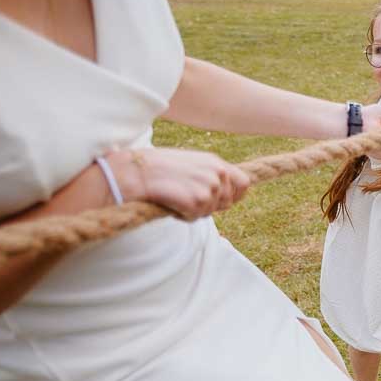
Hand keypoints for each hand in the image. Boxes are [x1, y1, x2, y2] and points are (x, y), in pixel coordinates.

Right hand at [109, 147, 249, 219]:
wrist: (136, 171)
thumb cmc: (157, 167)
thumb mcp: (190, 164)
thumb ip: (209, 175)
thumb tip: (222, 190)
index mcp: (216, 162)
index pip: (244, 183)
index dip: (235, 195)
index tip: (222, 202)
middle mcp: (218, 173)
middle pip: (227, 202)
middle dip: (210, 206)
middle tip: (187, 198)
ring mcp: (209, 187)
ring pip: (210, 212)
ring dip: (193, 210)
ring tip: (175, 196)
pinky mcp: (197, 201)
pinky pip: (195, 218)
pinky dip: (182, 215)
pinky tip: (170, 202)